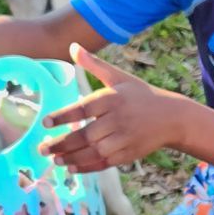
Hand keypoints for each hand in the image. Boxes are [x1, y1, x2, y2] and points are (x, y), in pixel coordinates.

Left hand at [41, 44, 182, 171]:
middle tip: (41, 148)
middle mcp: (118, 120)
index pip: (84, 109)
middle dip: (62, 143)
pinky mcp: (129, 154)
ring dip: (72, 158)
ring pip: (93, 152)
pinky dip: (87, 167)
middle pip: (86, 134)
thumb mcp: (119, 77)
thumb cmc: (141, 95)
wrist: (172, 117)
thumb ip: (94, 65)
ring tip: (54, 159)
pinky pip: (104, 163)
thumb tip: (73, 46)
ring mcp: (124, 139)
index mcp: (113, 98)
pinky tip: (72, 168)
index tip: (45, 122)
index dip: (63, 116)